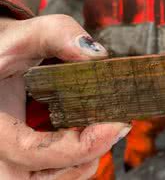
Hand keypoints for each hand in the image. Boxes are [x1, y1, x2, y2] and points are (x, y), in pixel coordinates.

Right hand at [0, 15, 130, 178]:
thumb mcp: (17, 37)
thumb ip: (55, 34)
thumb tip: (96, 54)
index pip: (33, 153)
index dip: (83, 145)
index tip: (117, 124)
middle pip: (44, 179)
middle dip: (85, 156)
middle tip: (112, 127)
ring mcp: (8, 160)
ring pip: (52, 179)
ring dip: (84, 158)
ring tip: (101, 127)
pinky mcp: (22, 159)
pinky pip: (53, 173)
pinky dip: (76, 158)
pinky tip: (86, 132)